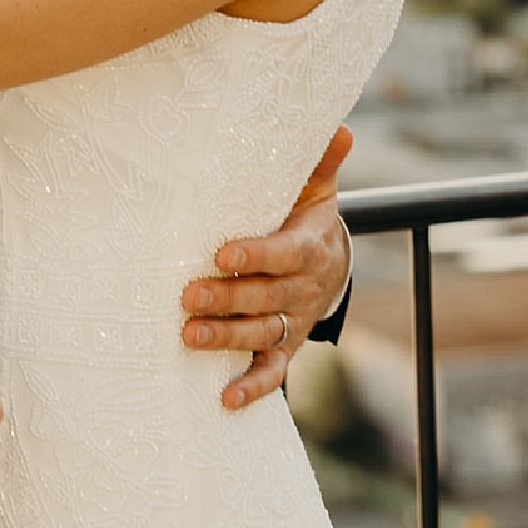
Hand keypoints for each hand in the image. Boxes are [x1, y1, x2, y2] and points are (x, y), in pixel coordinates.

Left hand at [183, 124, 354, 408]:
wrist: (328, 264)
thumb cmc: (304, 218)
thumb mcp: (315, 190)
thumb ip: (319, 163)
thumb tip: (339, 128)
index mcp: (311, 247)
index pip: (286, 253)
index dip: (258, 255)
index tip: (224, 253)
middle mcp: (304, 289)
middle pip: (267, 297)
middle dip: (228, 298)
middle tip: (188, 295)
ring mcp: (294, 322)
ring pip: (262, 334)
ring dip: (227, 338)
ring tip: (188, 335)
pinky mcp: (285, 348)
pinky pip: (272, 372)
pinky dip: (251, 388)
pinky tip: (224, 399)